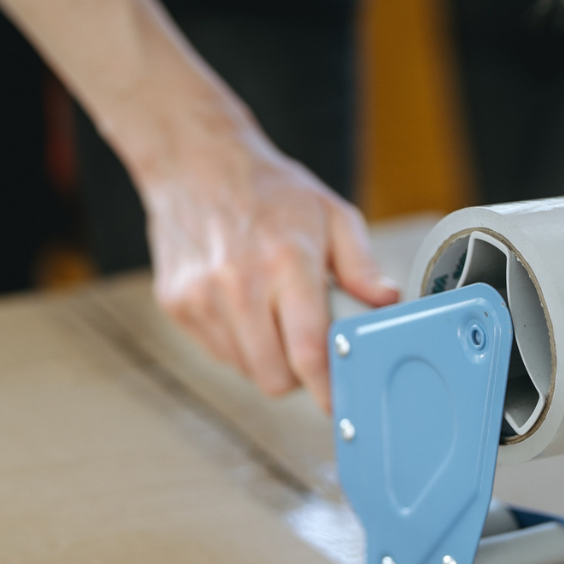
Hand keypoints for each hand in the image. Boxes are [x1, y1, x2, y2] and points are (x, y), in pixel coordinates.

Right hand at [138, 116, 396, 411]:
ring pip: (244, 370)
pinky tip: (241, 306)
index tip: (339, 403)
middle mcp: (239, 284)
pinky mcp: (177, 304)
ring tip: (271, 315)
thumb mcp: (331, 214)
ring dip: (265, 357)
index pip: (308, 352)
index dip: (326, 388)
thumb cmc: (268, 189)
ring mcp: (202, 297)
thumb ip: (361, 265)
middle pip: (274, 377)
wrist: (194, 160)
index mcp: (287, 263)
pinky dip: (236, 342)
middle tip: (305, 345)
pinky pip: (217, 352)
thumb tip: (385, 302)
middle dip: (297, 374)